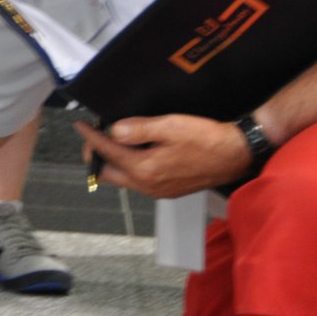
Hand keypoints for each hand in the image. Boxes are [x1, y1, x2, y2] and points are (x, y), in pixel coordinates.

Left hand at [75, 115, 252, 198]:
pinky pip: (138, 181)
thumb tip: (113, 131)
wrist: (235, 155)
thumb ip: (138, 130)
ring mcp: (157, 191)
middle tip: (95, 135)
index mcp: (144, 169)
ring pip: (122, 179)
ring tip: (115, 140)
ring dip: (113, 162)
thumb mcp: (170, 126)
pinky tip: (137, 152)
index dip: (90, 137)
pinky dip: (129, 167)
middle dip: (95, 155)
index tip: (81, 124)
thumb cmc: (206, 138)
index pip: (106, 152)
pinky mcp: (167, 191)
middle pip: (107, 174)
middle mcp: (146, 185)